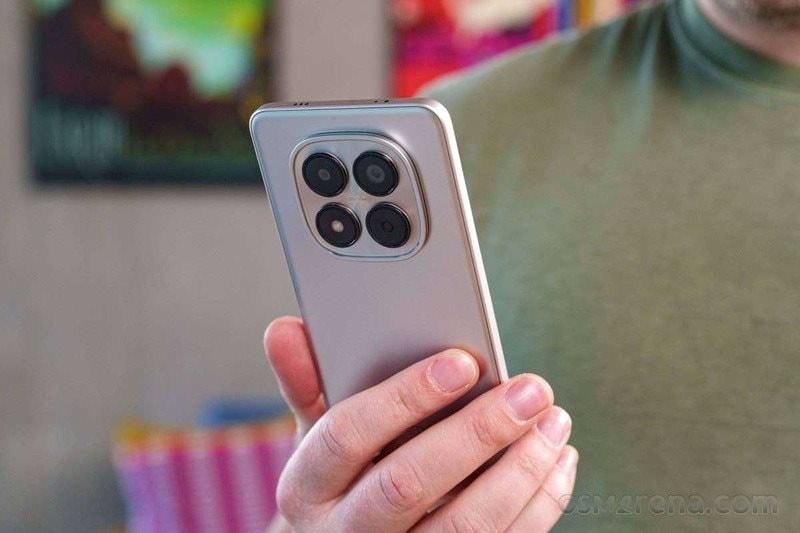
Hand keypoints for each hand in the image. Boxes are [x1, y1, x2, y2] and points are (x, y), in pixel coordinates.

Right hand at [264, 316, 577, 531]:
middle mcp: (344, 532)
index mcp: (306, 486)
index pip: (344, 437)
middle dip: (476, 434)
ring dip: (520, 472)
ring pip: (463, 528)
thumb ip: (307, 383)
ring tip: (553, 422)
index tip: (462, 361)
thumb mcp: (316, 436)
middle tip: (529, 392)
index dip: (402, 398)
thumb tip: (284, 328)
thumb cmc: (340, 483)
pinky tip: (557, 461)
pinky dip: (539, 506)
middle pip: (407, 486)